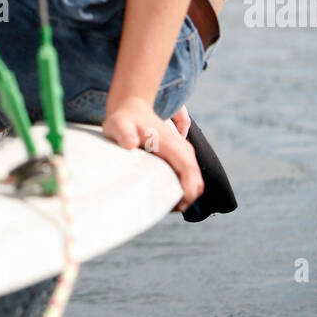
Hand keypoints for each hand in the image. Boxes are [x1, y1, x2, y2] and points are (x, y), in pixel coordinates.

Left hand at [102, 94, 202, 211]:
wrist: (132, 108)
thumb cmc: (125, 119)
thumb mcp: (119, 125)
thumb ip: (123, 133)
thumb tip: (130, 144)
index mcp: (173, 144)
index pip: (190, 172)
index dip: (186, 192)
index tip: (172, 205)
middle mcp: (183, 148)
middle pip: (196, 181)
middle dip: (185, 199)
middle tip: (163, 208)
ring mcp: (182, 152)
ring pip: (194, 181)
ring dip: (183, 196)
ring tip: (161, 203)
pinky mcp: (179, 156)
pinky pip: (188, 177)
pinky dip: (181, 189)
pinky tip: (162, 193)